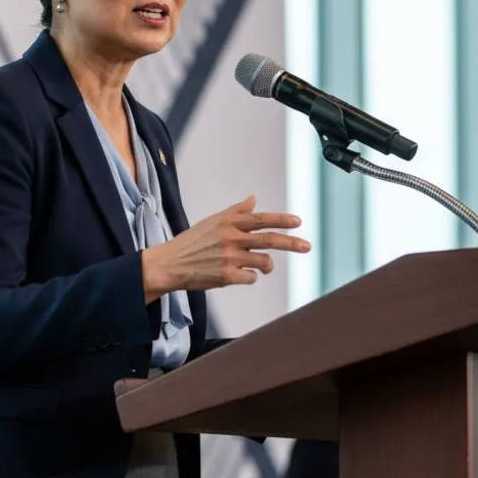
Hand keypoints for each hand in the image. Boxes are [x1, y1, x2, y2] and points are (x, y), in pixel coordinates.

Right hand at [140, 195, 310, 299]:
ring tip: (264, 267)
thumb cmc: (192, 242)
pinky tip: (240, 275)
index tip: (298, 222)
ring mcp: (229, 258)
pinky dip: (250, 277)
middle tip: (307, 247)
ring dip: (267, 266)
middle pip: (269, 239)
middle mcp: (231, 238)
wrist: (170, 264)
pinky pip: (251, 278)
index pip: (261, 219)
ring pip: (263, 262)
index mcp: (228, 222)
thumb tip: (253, 199)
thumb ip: (236, 212)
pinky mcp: (226, 276)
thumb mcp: (213, 221)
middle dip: (291, 243)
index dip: (282, 220)